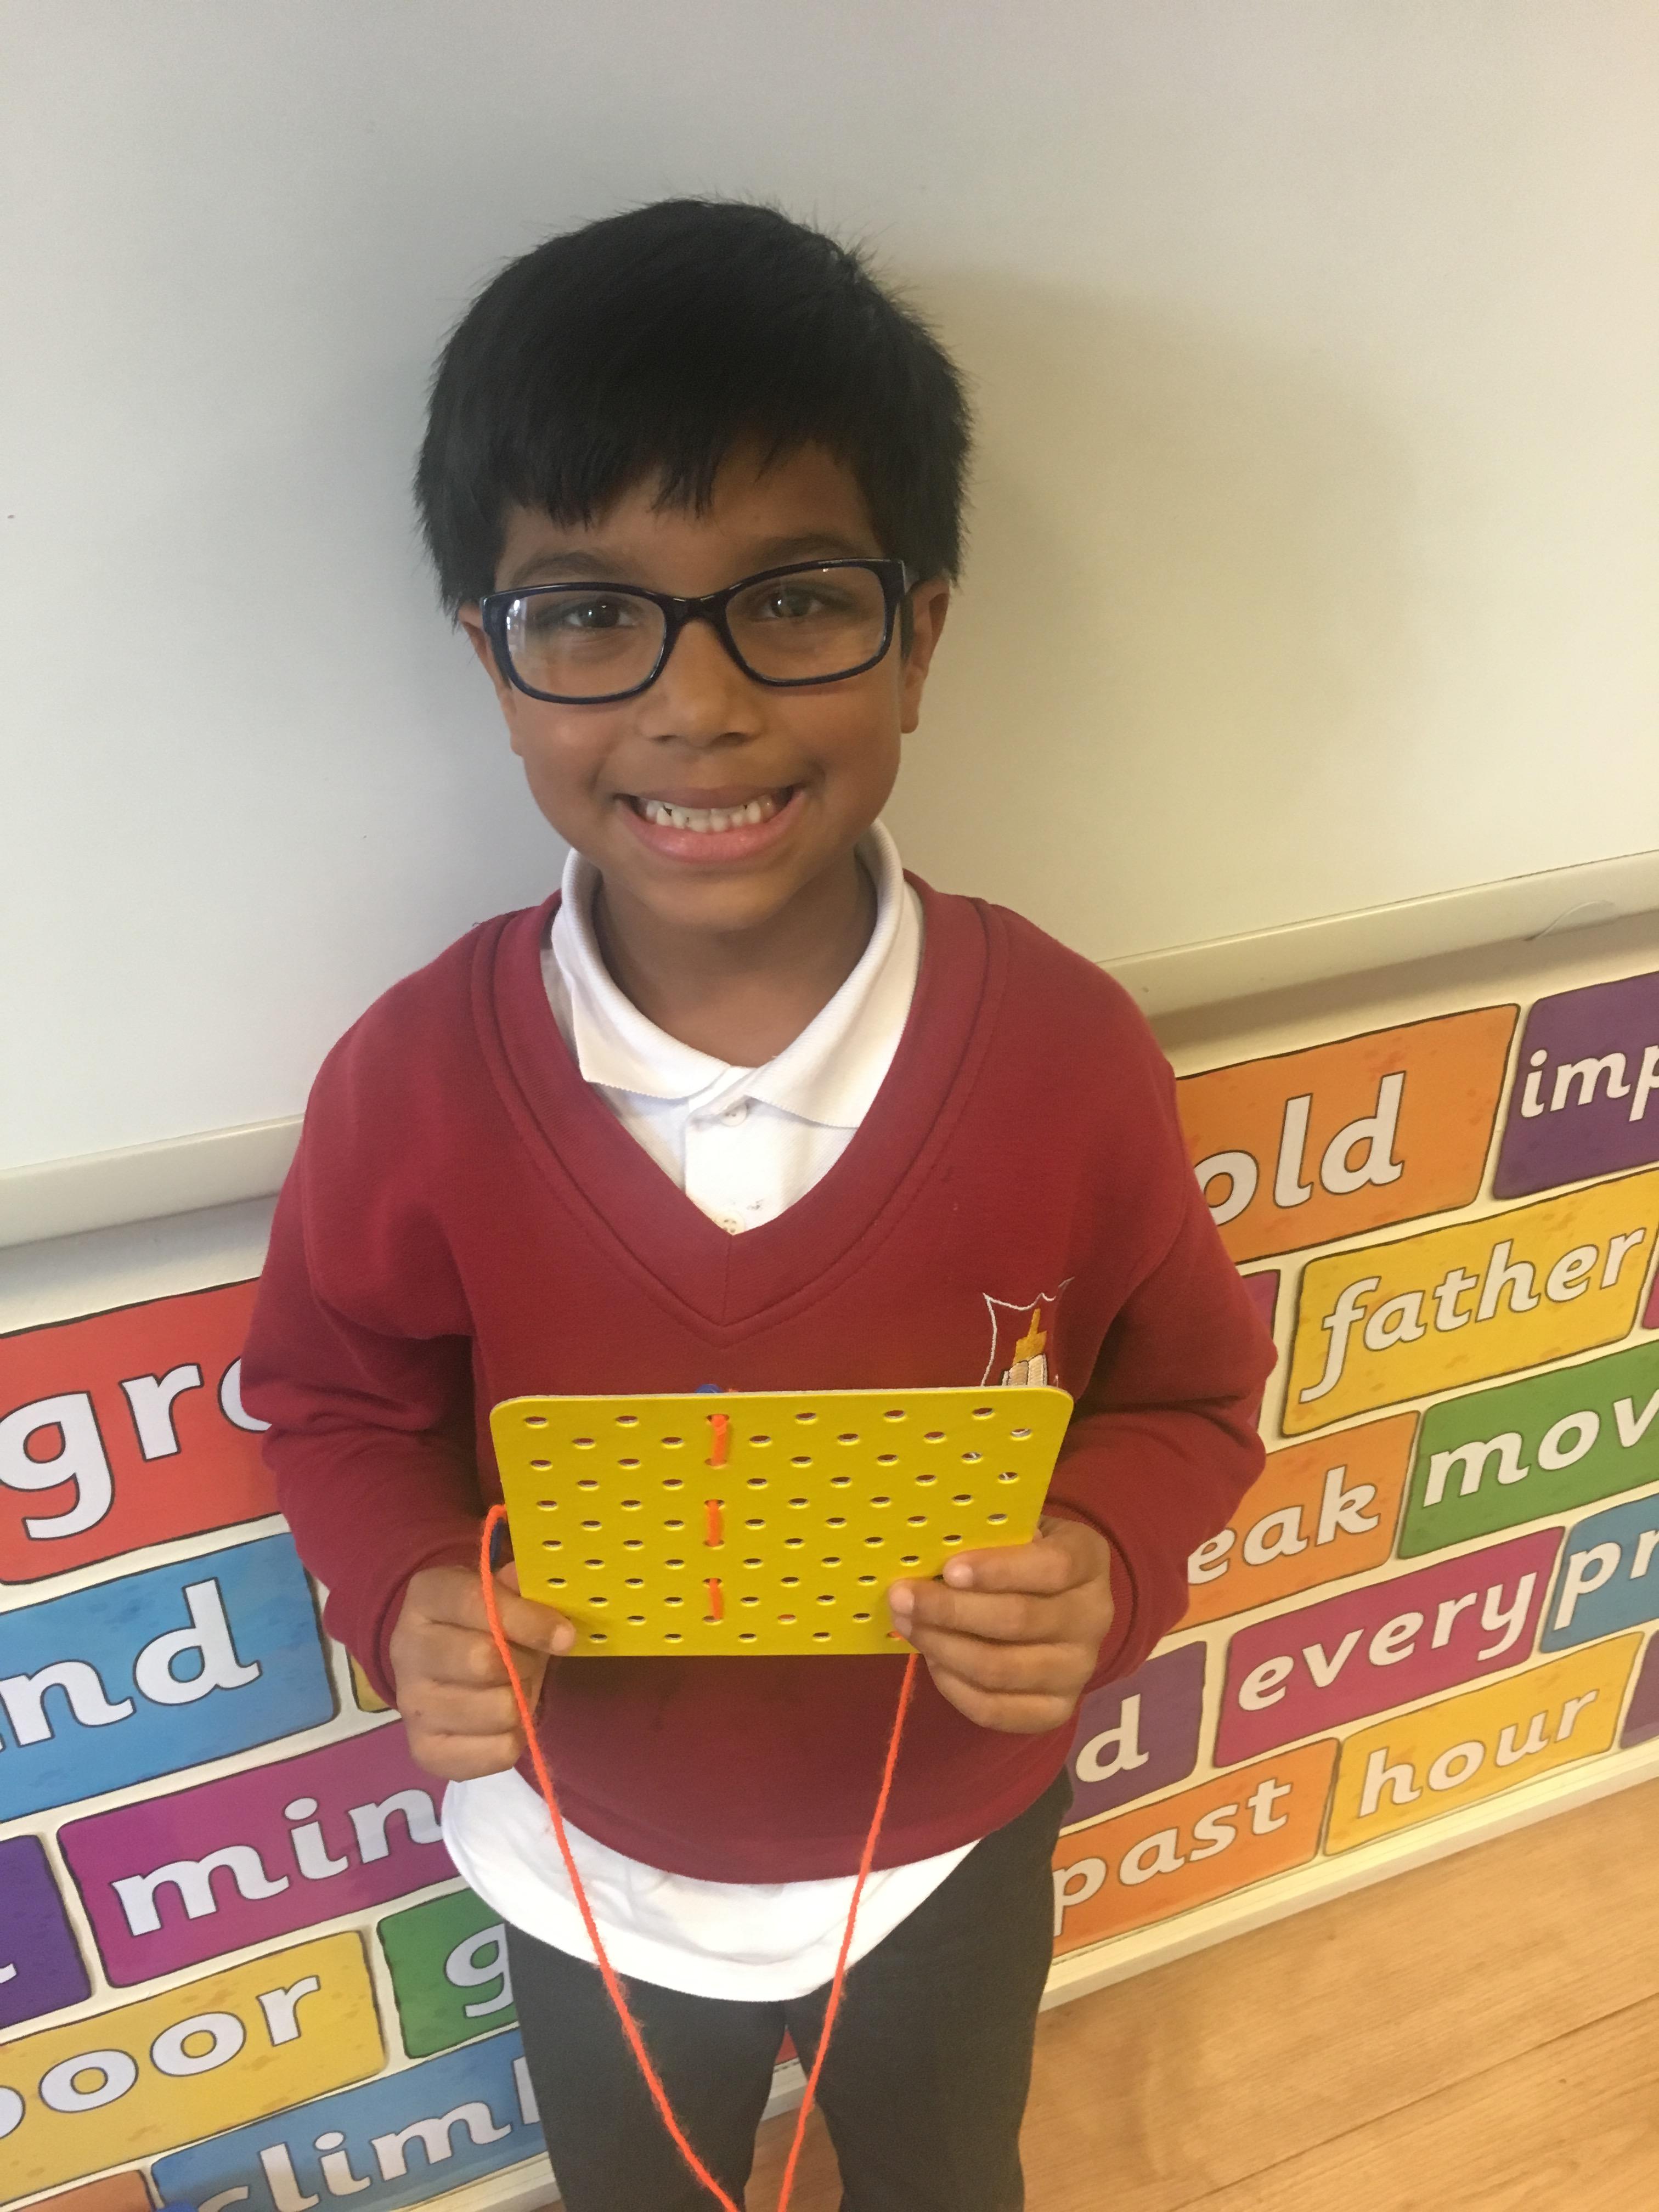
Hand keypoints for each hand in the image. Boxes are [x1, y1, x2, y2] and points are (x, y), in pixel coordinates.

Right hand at [390, 1559, 572, 1781]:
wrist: (446, 1663)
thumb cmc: (486, 1622)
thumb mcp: (504, 1593)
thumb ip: (525, 1592)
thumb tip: (549, 1608)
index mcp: (426, 1596)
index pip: (477, 1603)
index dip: (528, 1620)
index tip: (565, 1635)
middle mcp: (407, 1648)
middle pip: (485, 1661)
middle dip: (526, 1662)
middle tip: (530, 1662)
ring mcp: (411, 1704)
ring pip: (499, 1709)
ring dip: (523, 1700)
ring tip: (514, 1688)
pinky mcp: (425, 1750)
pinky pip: (498, 1752)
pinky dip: (517, 1737)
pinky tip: (506, 1721)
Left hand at [887, 1517, 1115, 1734]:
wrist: (1060, 1604)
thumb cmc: (1025, 1556)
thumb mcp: (1020, 1531)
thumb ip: (990, 1535)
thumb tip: (930, 1545)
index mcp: (1089, 1561)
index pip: (1052, 1567)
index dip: (998, 1570)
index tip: (948, 1569)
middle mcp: (1094, 1618)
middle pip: (1018, 1620)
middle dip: (951, 1610)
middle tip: (902, 1597)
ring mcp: (1078, 1670)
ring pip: (1001, 1668)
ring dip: (943, 1647)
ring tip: (907, 1625)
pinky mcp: (1056, 1710)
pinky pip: (995, 1709)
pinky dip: (954, 1686)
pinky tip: (930, 1659)